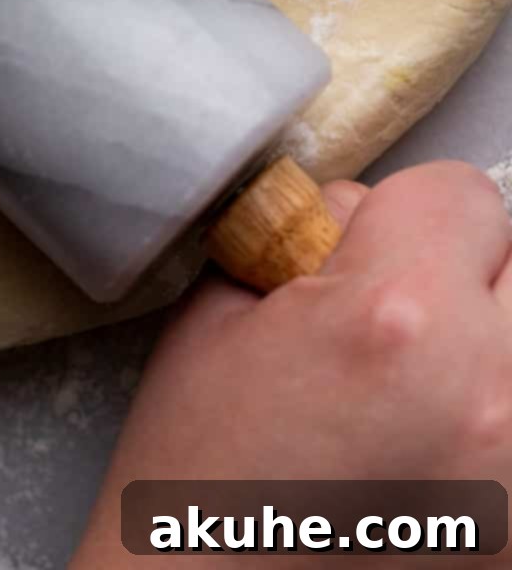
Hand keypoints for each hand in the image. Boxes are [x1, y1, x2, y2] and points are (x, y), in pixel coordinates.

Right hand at [72, 163, 511, 565]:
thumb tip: (352, 220)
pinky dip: (489, 429)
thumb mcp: (218, 319)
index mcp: (397, 315)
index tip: (364, 252)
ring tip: (417, 392)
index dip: (403, 214)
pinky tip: (430, 459)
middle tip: (395, 319)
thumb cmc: (198, 486)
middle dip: (461, 273)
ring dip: (486, 349)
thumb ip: (300, 246)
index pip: (462, 193)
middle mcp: (489, 390)